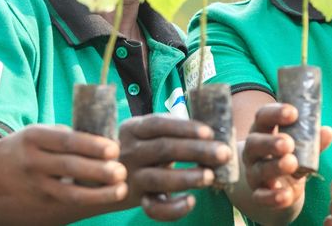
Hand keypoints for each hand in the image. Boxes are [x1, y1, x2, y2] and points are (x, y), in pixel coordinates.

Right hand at [0, 124, 126, 205]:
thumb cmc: (28, 144)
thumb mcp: (41, 131)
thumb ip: (67, 135)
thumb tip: (104, 139)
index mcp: (34, 137)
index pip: (66, 141)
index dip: (92, 145)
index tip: (114, 148)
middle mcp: (33, 161)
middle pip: (69, 167)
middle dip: (98, 171)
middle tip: (122, 171)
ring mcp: (35, 183)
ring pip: (69, 192)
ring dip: (98, 193)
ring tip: (120, 189)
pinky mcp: (41, 199)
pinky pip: (67, 201)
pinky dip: (89, 199)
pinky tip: (106, 196)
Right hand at [118, 114, 233, 220]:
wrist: (108, 174)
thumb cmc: (142, 147)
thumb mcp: (148, 133)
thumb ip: (173, 129)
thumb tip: (215, 133)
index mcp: (133, 128)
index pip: (158, 124)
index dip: (185, 128)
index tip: (209, 132)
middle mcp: (129, 151)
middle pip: (163, 149)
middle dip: (196, 151)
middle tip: (224, 153)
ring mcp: (130, 178)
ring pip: (158, 178)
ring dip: (187, 177)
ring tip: (211, 176)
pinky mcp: (136, 200)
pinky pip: (154, 208)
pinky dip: (173, 208)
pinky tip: (191, 201)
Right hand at [243, 103, 331, 210]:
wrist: (279, 185)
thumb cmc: (290, 155)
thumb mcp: (302, 146)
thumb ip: (313, 141)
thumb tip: (327, 131)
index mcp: (263, 130)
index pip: (263, 117)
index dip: (275, 113)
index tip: (293, 113)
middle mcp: (253, 150)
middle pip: (255, 143)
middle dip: (271, 143)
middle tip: (288, 143)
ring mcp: (253, 172)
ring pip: (260, 169)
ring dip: (275, 167)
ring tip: (291, 163)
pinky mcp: (258, 193)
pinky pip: (261, 196)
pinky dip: (273, 197)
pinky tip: (286, 195)